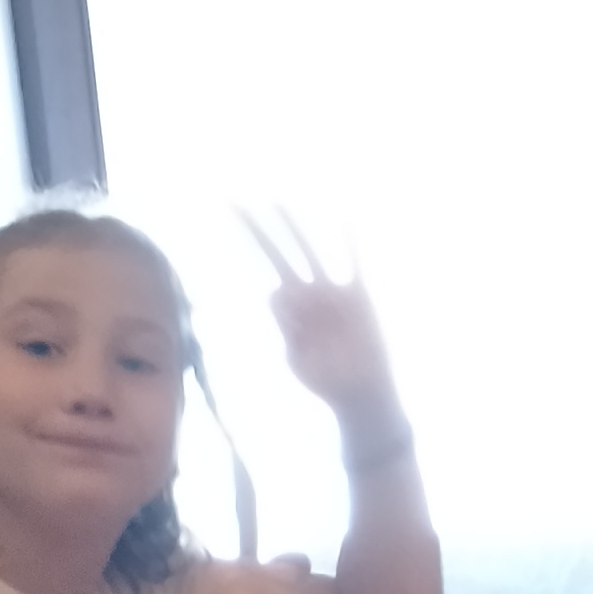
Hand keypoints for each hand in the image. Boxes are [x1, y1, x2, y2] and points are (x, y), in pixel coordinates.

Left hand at [242, 208, 404, 441]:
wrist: (359, 392)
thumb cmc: (325, 381)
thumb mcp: (296, 361)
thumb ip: (287, 333)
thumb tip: (286, 302)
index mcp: (290, 313)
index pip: (276, 293)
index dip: (285, 311)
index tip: (301, 336)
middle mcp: (307, 295)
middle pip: (277, 255)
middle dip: (255, 232)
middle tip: (233, 204)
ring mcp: (331, 292)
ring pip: (307, 251)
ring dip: (290, 226)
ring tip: (274, 201)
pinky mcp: (357, 296)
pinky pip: (352, 263)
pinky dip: (350, 243)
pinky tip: (346, 219)